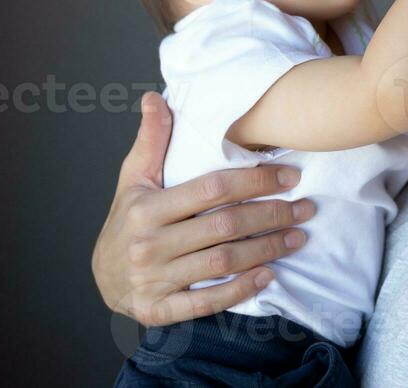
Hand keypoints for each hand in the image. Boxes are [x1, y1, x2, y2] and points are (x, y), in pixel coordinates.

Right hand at [92, 92, 315, 325]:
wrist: (101, 276)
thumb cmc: (127, 219)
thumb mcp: (134, 178)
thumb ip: (151, 140)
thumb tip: (155, 97)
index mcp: (148, 207)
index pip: (211, 189)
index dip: (254, 181)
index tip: (289, 176)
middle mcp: (150, 244)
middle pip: (224, 227)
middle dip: (271, 216)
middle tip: (305, 208)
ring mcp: (154, 279)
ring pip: (222, 263)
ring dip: (266, 250)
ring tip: (297, 238)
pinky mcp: (157, 309)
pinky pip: (204, 303)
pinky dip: (239, 291)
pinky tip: (267, 276)